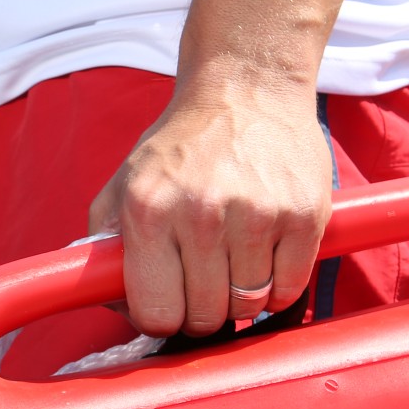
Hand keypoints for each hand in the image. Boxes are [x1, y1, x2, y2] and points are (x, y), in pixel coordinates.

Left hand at [88, 78, 332, 335]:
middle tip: (204, 282)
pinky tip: (265, 256)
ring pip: (249, 307)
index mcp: (148, 210)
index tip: (170, 303)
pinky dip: (278, 286)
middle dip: (202, 311)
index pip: (155, 314)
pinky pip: (290, 289)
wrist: (247, 90)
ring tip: (235, 262)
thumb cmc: (182, 147)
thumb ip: (105, 247)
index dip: (162, 318)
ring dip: (242, 297)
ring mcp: (257, 215)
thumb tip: (111, 304)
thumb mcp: (124, 185)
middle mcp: (200, 213)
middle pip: (205, 318)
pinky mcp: (303, 215)